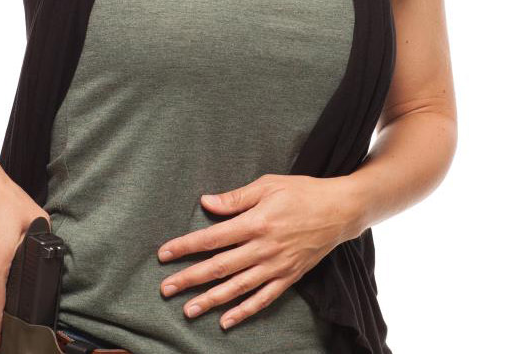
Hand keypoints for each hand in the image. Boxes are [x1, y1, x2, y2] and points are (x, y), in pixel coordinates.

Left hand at [155, 174, 365, 329]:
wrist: (340, 210)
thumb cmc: (303, 192)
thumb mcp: (268, 185)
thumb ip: (235, 198)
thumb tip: (205, 202)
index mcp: (256, 222)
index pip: (212, 238)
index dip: (186, 246)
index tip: (164, 254)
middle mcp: (264, 248)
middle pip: (220, 267)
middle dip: (190, 278)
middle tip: (166, 288)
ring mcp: (277, 266)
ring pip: (238, 287)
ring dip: (211, 300)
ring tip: (188, 309)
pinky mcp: (289, 276)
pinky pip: (264, 298)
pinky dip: (245, 311)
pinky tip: (226, 321)